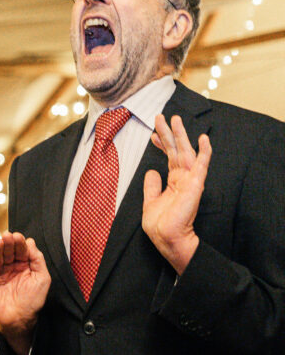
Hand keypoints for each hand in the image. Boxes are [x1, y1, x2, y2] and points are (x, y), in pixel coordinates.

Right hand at [0, 231, 49, 354]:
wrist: (20, 320)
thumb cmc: (33, 301)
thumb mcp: (42, 278)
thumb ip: (37, 260)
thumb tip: (30, 241)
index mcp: (23, 265)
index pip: (20, 250)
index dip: (19, 242)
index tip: (18, 236)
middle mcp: (9, 267)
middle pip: (7, 251)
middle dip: (7, 243)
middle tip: (6, 236)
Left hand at [143, 114, 209, 274]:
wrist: (167, 238)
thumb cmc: (160, 224)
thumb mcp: (150, 201)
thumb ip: (152, 186)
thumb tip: (152, 171)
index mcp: (173, 182)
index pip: (168, 158)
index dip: (161, 144)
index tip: (153, 134)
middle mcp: (183, 179)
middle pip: (176, 150)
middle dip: (169, 133)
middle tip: (161, 116)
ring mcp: (190, 180)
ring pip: (186, 152)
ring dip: (181, 135)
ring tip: (175, 118)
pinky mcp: (195, 185)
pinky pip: (202, 165)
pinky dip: (204, 151)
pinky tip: (204, 138)